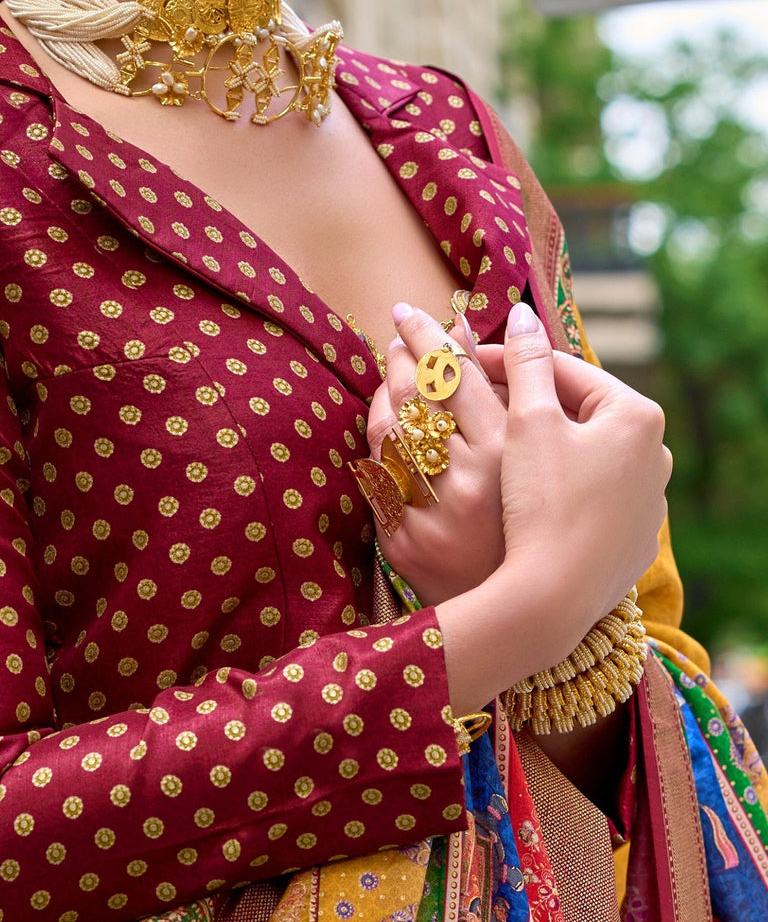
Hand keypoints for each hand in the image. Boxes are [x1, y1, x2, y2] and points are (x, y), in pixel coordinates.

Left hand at [364, 303, 506, 604]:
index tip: (414, 312)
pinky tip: (387, 419)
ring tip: (394, 362)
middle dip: (405, 354)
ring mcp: (433, 514)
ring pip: (390, 431)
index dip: (431, 338)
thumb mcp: (535, 452)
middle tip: (399, 327)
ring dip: (388, 390)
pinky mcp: (405, 542)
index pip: (456, 376)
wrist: (529, 608)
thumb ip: (508, 388)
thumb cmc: (542, 518)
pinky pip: (378, 477)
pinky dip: (380, 442)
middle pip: (418, 397)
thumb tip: (476, 327)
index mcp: (509, 454)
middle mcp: (469, 482)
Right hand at [486, 302, 669, 631]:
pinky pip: (592, 496)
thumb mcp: (528, 421)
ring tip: (498, 450)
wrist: (556, 595)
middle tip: (479, 403)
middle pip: (577, 410)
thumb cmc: (544, 501)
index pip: (565, 370)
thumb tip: (521, 315)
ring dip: (545, 445)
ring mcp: (649, 500)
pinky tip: (528, 498)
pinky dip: (562, 487)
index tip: (467, 363)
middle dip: (529, 403)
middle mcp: (655, 453)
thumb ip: (525, 362)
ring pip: (585, 454)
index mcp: (636, 414)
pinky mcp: (635, 538)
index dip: (509, 362)